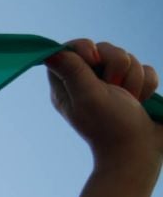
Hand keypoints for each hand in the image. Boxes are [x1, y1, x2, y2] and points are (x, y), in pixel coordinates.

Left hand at [45, 40, 161, 167]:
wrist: (141, 149)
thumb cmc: (111, 125)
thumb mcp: (88, 96)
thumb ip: (73, 71)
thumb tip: (49, 53)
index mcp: (67, 84)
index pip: (70, 49)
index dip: (84, 47)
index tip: (94, 58)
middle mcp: (88, 82)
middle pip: (103, 49)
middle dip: (116, 65)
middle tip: (115, 88)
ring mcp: (112, 84)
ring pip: (128, 57)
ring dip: (133, 77)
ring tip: (130, 99)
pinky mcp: (134, 87)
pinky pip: (146, 68)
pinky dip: (146, 84)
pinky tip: (141, 101)